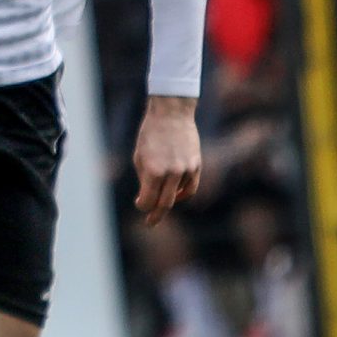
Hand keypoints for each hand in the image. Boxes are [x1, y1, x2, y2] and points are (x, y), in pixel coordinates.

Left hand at [133, 95, 200, 224]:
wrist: (171, 113)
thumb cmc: (150, 134)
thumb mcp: (140, 156)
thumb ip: (144, 180)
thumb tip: (146, 199)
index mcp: (154, 171)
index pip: (148, 201)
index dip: (142, 206)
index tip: (139, 204)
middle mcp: (171, 173)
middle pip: (165, 204)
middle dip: (155, 215)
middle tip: (150, 223)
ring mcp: (186, 170)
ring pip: (178, 196)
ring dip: (168, 200)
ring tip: (160, 202)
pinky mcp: (196, 165)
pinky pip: (191, 187)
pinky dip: (183, 194)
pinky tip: (176, 195)